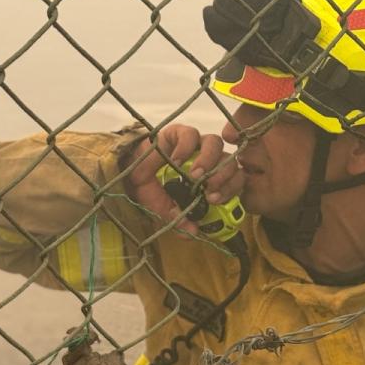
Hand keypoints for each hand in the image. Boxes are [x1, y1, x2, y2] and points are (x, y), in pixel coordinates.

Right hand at [125, 125, 244, 231]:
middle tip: (208, 190)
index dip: (231, 188)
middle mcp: (208, 159)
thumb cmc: (153, 189)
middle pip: (229, 160)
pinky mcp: (180, 132)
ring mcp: (196, 144)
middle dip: (222, 176)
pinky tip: (175, 161)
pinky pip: (190, 135)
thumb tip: (192, 232)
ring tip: (194, 176)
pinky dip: (186, 148)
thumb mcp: (165, 209)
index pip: (234, 178)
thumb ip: (179, 220)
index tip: (215, 200)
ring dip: (208, 160)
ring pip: (215, 143)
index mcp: (212, 177)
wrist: (130, 171)